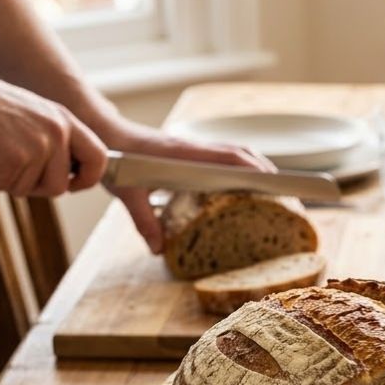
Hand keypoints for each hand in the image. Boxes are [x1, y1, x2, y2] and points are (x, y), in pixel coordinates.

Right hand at [0, 74, 106, 195]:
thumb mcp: (31, 116)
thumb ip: (53, 140)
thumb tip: (67, 178)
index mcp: (64, 120)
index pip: (99, 157)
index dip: (88, 178)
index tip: (72, 186)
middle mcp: (57, 131)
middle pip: (58, 186)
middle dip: (32, 187)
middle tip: (9, 168)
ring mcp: (38, 144)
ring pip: (26, 189)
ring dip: (4, 178)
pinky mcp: (15, 156)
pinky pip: (3, 184)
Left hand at [94, 117, 275, 253]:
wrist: (102, 133)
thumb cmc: (115, 161)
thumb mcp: (127, 195)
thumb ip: (144, 222)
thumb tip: (158, 250)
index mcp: (183, 156)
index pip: (227, 157)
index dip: (251, 168)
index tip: (272, 180)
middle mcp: (193, 148)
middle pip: (239, 151)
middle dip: (264, 167)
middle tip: (283, 187)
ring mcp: (193, 147)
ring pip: (234, 150)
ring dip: (255, 164)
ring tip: (272, 183)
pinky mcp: (190, 150)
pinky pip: (223, 154)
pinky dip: (240, 164)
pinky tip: (243, 180)